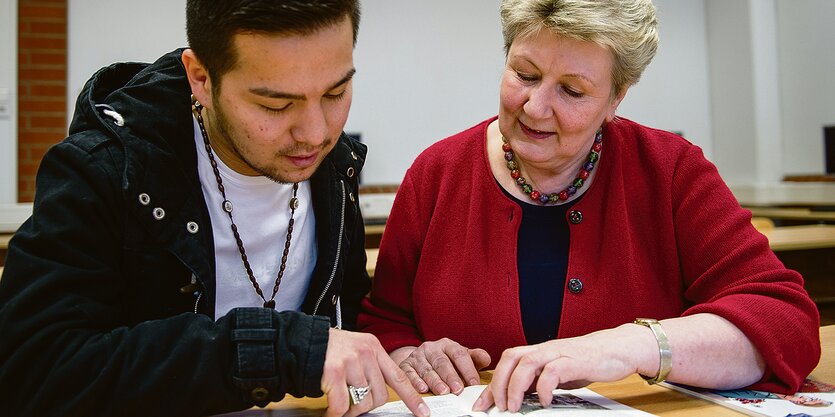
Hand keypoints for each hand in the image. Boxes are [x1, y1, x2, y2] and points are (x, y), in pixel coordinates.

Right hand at [321, 328, 429, 416]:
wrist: (303, 341)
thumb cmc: (330, 351)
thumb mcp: (357, 350)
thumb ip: (372, 368)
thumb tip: (380, 396)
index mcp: (375, 348)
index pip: (399, 377)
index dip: (413, 397)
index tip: (424, 412)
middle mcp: (366, 353)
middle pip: (379, 395)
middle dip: (367, 407)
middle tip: (354, 407)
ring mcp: (351, 361)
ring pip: (362, 401)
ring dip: (350, 410)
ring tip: (341, 406)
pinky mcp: (335, 371)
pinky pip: (341, 404)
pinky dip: (336, 413)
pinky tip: (331, 411)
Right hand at [392, 338, 490, 394]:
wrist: (419, 357)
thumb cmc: (444, 360)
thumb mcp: (459, 357)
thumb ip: (473, 358)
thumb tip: (487, 359)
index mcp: (447, 345)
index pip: (459, 354)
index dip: (467, 369)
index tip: (474, 383)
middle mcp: (431, 348)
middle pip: (442, 362)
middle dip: (450, 376)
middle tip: (458, 389)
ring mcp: (417, 356)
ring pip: (426, 369)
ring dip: (434, 381)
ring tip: (443, 391)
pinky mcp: (405, 365)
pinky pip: (410, 373)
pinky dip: (415, 381)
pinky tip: (422, 389)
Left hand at [474, 326, 646, 412]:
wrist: (618, 349)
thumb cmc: (588, 361)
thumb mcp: (558, 373)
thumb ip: (538, 381)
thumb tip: (519, 397)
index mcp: (538, 352)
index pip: (507, 363)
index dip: (492, 384)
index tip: (481, 404)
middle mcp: (545, 349)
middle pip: (510, 358)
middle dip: (499, 383)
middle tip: (497, 407)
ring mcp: (559, 353)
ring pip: (526, 362)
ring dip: (515, 386)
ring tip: (513, 407)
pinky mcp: (574, 360)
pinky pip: (553, 371)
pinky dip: (544, 387)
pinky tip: (544, 401)